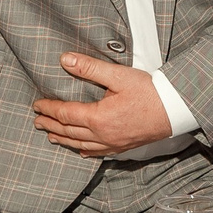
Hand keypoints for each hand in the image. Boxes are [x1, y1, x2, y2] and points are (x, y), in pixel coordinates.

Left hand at [32, 54, 178, 157]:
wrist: (176, 110)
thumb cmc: (149, 92)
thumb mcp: (118, 76)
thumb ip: (89, 68)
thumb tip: (65, 59)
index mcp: (98, 118)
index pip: (65, 114)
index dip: (49, 109)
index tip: (37, 105)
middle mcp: (102, 135)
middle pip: (69, 131)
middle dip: (51, 126)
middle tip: (37, 122)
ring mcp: (113, 144)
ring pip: (81, 144)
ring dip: (64, 140)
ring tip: (51, 137)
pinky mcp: (123, 146)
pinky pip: (99, 152)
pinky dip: (85, 151)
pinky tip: (81, 151)